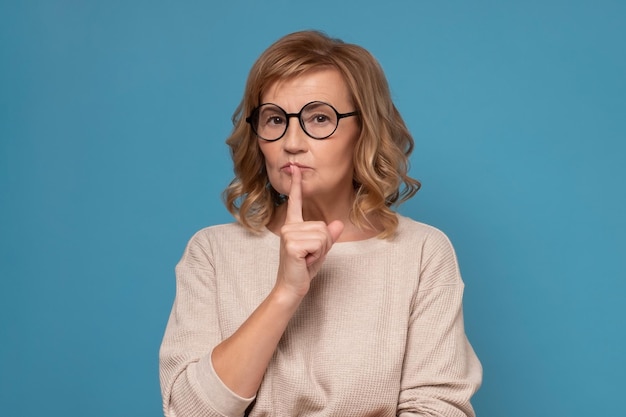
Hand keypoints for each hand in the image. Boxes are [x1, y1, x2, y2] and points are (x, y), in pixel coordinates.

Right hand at [275, 165, 343, 298]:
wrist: (292, 286)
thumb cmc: (303, 268)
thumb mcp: (320, 250)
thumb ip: (328, 236)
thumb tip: (338, 224)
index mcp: (293, 225)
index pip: (295, 201)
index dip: (296, 184)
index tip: (296, 168)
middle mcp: (289, 227)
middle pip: (323, 226)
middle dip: (324, 244)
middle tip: (309, 255)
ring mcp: (289, 234)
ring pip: (323, 235)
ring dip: (321, 250)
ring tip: (306, 258)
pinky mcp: (292, 244)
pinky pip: (319, 244)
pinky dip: (317, 255)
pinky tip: (304, 260)